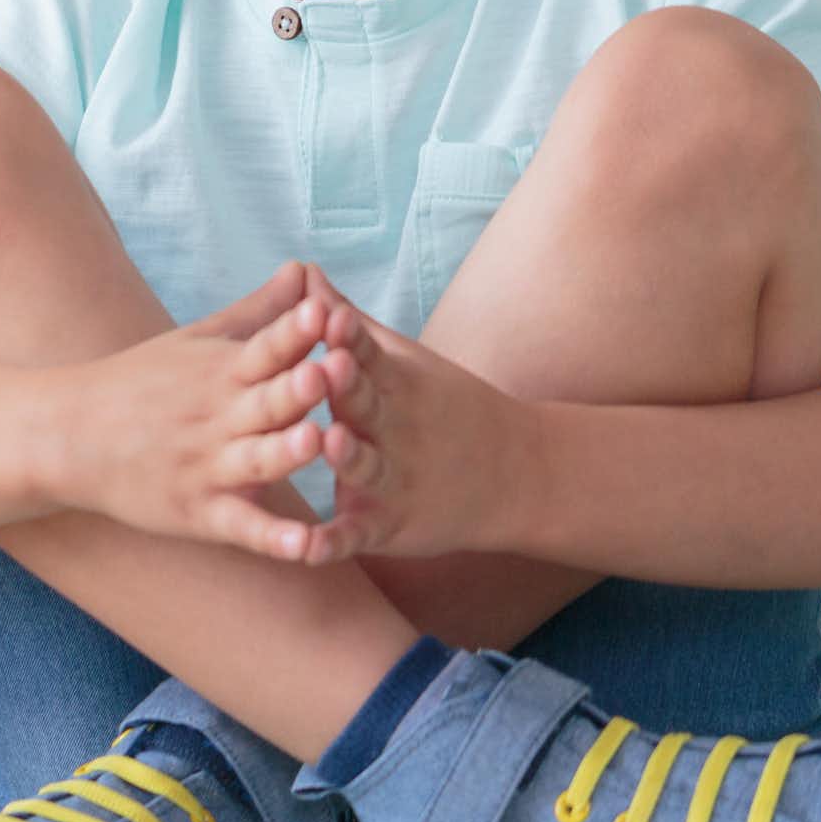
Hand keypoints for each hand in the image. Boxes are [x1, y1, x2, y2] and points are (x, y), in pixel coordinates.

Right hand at [47, 261, 340, 556]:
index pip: (263, 346)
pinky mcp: (200, 514)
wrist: (70, 435)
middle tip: (331, 370)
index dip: (293, 331)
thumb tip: (305, 268)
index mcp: (220, 371)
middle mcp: (217, 418)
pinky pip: (241, 526)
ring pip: (257, 460)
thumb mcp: (197, 338)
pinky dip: (272, 538)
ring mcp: (207, 467)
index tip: (324, 309)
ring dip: (287, 451)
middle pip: (265, 402)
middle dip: (298, 387)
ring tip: (317, 441)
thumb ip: (260, 311)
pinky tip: (305, 546)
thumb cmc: (141, 381)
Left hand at [289, 288, 531, 564]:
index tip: (326, 314)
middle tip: (325, 366)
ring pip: (367, 467)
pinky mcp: (390, 526)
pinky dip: (333, 543)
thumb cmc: (442, 407)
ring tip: (328, 443)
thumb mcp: (403, 361)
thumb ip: (347, 323)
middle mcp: (395, 431)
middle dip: (347, 387)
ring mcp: (396, 480)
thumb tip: (303, 272)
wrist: (517, 475)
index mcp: (396, 385)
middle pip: (367, 405)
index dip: (348, 337)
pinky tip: (305, 548)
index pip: (368, 354)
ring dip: (348, 456)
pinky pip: (358, 535)